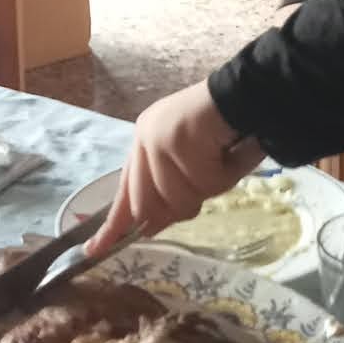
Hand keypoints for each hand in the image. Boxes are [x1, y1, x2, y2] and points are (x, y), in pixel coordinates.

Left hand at [85, 80, 262, 255]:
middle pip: (147, 205)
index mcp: (144, 143)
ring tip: (223, 159)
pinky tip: (229, 152)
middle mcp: (144, 140)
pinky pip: (202, 184)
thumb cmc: (227, 130)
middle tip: (204, 182)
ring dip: (207, 189)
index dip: (113, 225)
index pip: (124, 193)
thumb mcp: (193, 168)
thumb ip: (169, 193)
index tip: (95, 249)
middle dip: (178, 207)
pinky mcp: (176, 140)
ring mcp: (157, 140)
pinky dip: (222, 176)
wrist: (248, 92)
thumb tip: (149, 227)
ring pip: (178, 199)